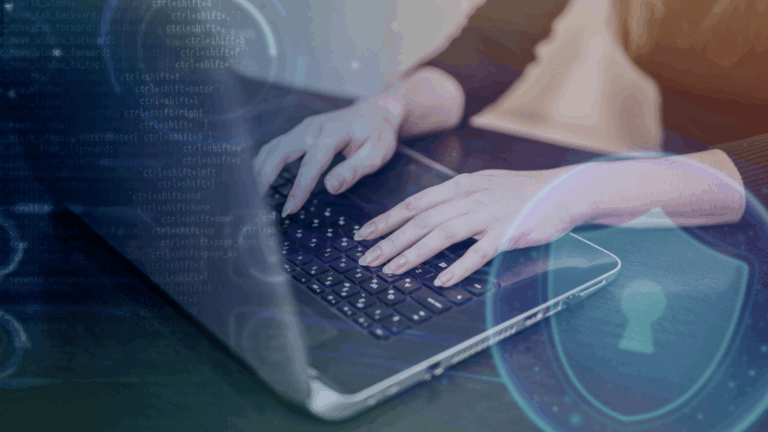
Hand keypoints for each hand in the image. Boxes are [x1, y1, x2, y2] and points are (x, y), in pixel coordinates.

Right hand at [253, 87, 407, 215]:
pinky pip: (276, 145)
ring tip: (253, 193)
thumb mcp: (376, 154)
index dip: (299, 187)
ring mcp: (304, 127)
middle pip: (280, 150)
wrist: (377, 112)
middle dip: (265, 175)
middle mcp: (313, 127)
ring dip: (260, 168)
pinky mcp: (300, 132)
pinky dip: (265, 161)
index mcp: (334, 132)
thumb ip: (353, 171)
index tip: (289, 208)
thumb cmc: (378, 134)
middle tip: (256, 201)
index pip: (311, 163)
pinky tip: (259, 177)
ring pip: (273, 147)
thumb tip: (330, 187)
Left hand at [353, 168, 590, 286]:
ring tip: (392, 270)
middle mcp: (469, 197)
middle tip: (368, 259)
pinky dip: (458, 266)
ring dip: (414, 253)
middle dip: (390, 241)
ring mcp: (488, 215)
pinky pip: (478, 252)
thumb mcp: (482, 186)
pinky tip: (441, 279)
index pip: (415, 204)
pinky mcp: (507, 233)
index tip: (364, 235)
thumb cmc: (520, 193)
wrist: (563, 192)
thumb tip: (423, 217)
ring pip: (442, 234)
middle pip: (421, 221)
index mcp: (460, 186)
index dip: (387, 220)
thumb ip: (454, 200)